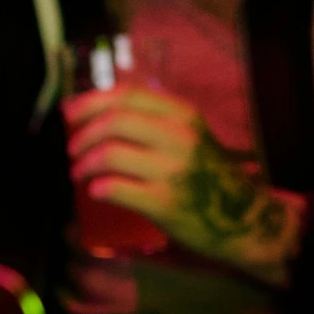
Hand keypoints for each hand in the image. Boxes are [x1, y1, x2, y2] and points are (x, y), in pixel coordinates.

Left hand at [63, 88, 300, 277]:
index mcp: (184, 115)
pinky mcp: (166, 203)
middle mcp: (179, 136)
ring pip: (110, 154)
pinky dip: (98, 188)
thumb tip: (101, 110)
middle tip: (72, 149)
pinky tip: (94, 191)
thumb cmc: (209, 176)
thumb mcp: (192, 136)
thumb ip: (158, 121)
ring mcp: (173, 170)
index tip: (69, 112)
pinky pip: (118, 188)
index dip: (90, 101)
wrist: (244, 218)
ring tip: (78, 173)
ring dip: (84, 163)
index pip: (127, 95)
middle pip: (114, 121)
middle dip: (82, 134)